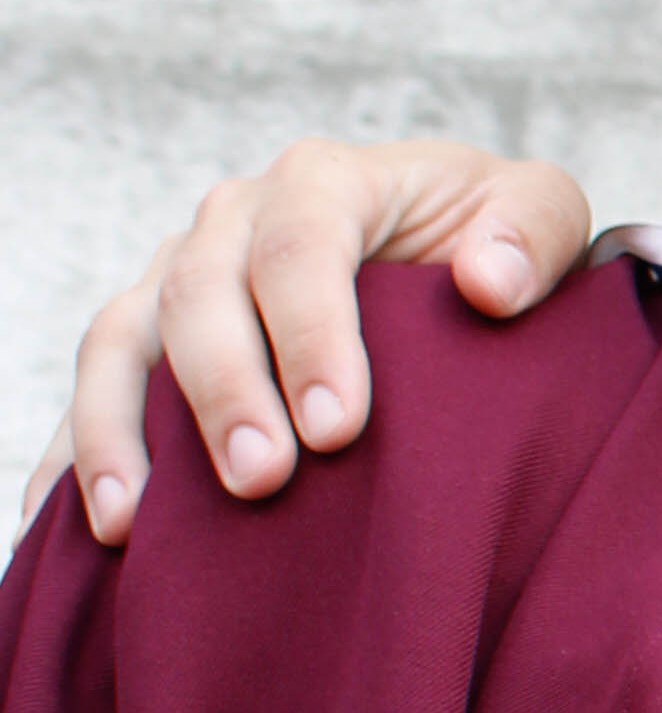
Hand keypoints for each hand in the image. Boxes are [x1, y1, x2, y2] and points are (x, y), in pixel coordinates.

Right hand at [24, 139, 593, 547]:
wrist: (449, 258)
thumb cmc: (490, 239)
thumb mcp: (540, 212)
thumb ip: (532, 231)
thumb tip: (488, 281)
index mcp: (324, 183)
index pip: (300, 246)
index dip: (311, 333)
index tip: (338, 426)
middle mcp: (234, 221)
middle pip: (200, 293)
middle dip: (224, 391)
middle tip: (261, 480)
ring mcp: (180, 276)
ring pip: (122, 339)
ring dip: (121, 430)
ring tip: (135, 523)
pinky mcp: (149, 338)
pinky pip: (93, 390)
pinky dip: (75, 454)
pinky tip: (70, 529)